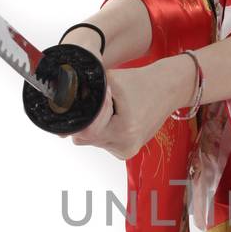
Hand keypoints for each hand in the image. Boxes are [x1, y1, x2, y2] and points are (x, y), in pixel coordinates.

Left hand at [67, 58, 193, 159]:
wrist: (168, 89)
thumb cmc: (142, 82)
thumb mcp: (109, 80)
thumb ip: (85, 90)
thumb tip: (62, 98)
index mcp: (123, 130)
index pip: (85, 131)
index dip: (84, 114)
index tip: (94, 100)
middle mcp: (126, 146)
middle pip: (87, 138)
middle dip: (88, 120)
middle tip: (103, 103)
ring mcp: (128, 151)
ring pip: (94, 141)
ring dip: (96, 126)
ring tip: (112, 109)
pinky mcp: (129, 151)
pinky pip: (104, 142)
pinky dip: (105, 130)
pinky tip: (116, 117)